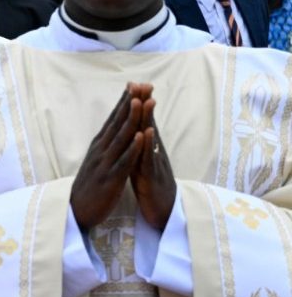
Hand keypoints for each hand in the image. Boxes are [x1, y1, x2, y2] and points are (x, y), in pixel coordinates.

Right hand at [69, 84, 148, 232]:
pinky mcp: (111, 179)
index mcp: (99, 145)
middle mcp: (101, 150)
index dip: (124, 102)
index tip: (134, 84)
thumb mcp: (96, 160)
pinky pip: (125, 161)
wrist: (76, 210)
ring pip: (122, 138)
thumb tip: (112, 129)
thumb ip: (105, 145)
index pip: (113, 119)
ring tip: (142, 102)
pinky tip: (142, 136)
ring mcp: (105, 163)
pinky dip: (134, 148)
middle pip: (117, 123)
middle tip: (140, 84)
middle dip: (130, 103)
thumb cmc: (89, 186)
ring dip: (132, 119)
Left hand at [130, 97, 175, 230]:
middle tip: (142, 84)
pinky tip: (147, 132)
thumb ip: (137, 144)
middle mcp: (152, 151)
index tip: (133, 84)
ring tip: (145, 100)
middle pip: (148, 123)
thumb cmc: (151, 185)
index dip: (137, 104)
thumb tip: (132, 126)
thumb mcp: (141, 161)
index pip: (141, 121)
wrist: (164, 212)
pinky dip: (147, 146)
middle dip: (144, 104)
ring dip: (147, 119)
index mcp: (146, 147)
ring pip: (150, 139)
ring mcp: (154, 162)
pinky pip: (149, 159)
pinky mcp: (153, 177)